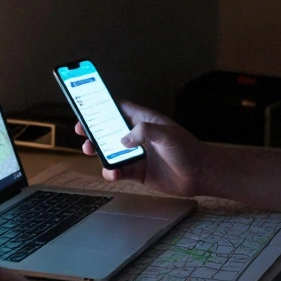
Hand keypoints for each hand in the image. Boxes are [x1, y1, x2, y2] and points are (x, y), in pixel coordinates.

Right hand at [77, 100, 203, 196]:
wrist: (200, 174)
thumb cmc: (186, 149)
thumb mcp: (166, 134)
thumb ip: (144, 132)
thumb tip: (123, 140)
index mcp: (143, 121)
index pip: (119, 108)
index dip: (102, 106)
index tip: (86, 105)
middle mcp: (138, 136)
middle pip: (109, 130)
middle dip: (93, 130)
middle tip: (81, 131)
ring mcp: (137, 154)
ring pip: (111, 152)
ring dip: (99, 151)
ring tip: (90, 151)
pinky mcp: (139, 172)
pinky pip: (119, 171)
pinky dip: (111, 172)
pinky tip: (112, 173)